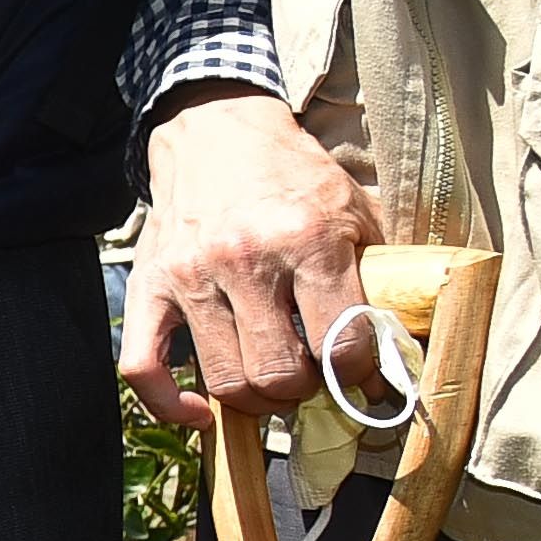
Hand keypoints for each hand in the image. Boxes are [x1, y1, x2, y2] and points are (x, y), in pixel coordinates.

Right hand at [122, 87, 385, 429]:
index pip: (341, 345)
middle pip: (280, 373)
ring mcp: (191, 273)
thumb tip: (398, 349)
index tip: (363, 380)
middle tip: (313, 379)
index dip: (360, 377)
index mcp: (308, 238)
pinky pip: (142, 366)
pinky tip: (199, 411)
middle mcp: (245, 257)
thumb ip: (377, 277)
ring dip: (257, 398)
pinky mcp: (149, 283)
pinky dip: (168, 403)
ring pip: (226, 379)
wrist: (218, 129)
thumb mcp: (354, 212)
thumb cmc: (295, 177)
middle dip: (306, 390)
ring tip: (272, 383)